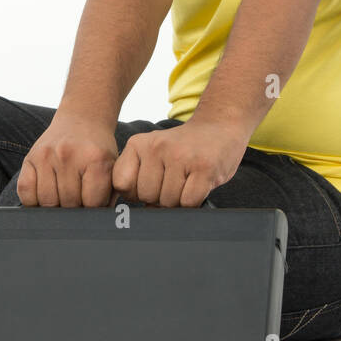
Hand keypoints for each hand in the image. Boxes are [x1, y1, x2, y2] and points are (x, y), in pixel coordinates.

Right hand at [17, 113, 118, 206]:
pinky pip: (25, 192)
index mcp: (96, 159)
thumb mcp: (112, 167)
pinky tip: (46, 192)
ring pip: (47, 201)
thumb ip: (109, 195)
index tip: (94, 202)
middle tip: (79, 196)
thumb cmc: (97, 150)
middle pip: (69, 203)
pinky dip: (34, 200)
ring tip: (64, 194)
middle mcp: (69, 155)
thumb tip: (99, 221)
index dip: (94, 208)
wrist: (82, 119)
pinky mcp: (30, 157)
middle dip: (75, 207)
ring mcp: (47, 155)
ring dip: (56, 204)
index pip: (92, 203)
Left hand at [110, 117, 248, 206]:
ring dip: (178, 200)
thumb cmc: (183, 148)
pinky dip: (194, 202)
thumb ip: (137, 178)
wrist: (219, 126)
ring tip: (187, 181)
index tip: (150, 185)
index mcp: (138, 144)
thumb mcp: (152, 153)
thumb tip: (137, 214)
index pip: (121, 185)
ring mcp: (180, 156)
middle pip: (147, 197)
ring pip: (168, 202)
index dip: (136, 193)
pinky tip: (199, 184)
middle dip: (160, 198)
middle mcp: (157, 147)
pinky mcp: (204, 167)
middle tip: (174, 182)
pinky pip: (188, 202)